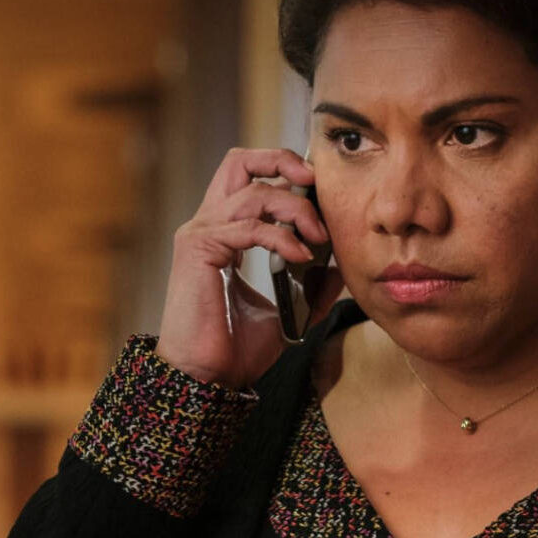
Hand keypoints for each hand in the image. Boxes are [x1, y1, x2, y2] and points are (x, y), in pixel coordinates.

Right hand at [154, 148, 346, 390]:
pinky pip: (250, 226)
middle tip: (316, 184)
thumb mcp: (285, 314)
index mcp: (225, 234)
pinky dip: (282, 237)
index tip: (320, 196)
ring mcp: (200, 234)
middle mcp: (209, 225)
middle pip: (240, 161)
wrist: (206, 377)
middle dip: (282, 160)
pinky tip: (300, 256)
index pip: (252, 179)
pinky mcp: (198, 249)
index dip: (286, 176)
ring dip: (295, 209)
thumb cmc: (234, 349)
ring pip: (254, 192)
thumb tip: (338, 267)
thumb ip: (310, 288)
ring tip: (318, 238)